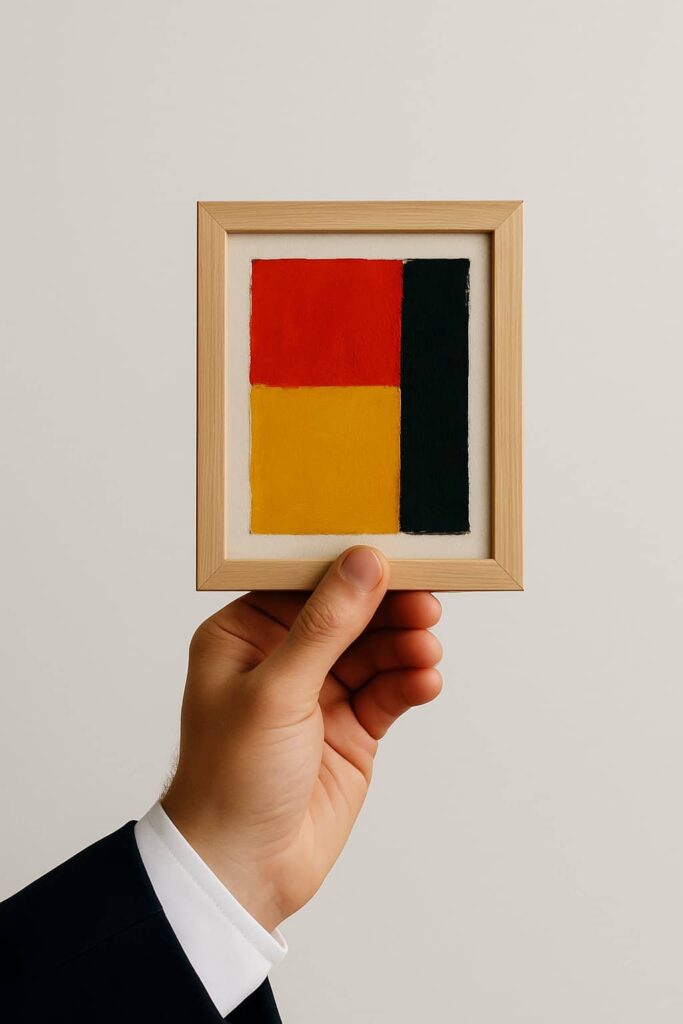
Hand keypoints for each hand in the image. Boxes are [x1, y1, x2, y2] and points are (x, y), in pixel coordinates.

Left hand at [162, 546, 441, 931]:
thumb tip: (364, 564)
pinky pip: (389, 692)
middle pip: (348, 614)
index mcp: (244, 635)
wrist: (243, 870)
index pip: (304, 584)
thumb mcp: (276, 690)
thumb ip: (325, 626)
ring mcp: (320, 694)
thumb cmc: (230, 779)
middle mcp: (282, 659)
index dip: (349, 569)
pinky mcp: (351, 729)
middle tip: (426, 602)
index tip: (393, 556)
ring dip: (405, 646)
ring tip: (426, 650)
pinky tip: (425, 680)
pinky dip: (410, 683)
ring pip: (375, 651)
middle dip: (387, 609)